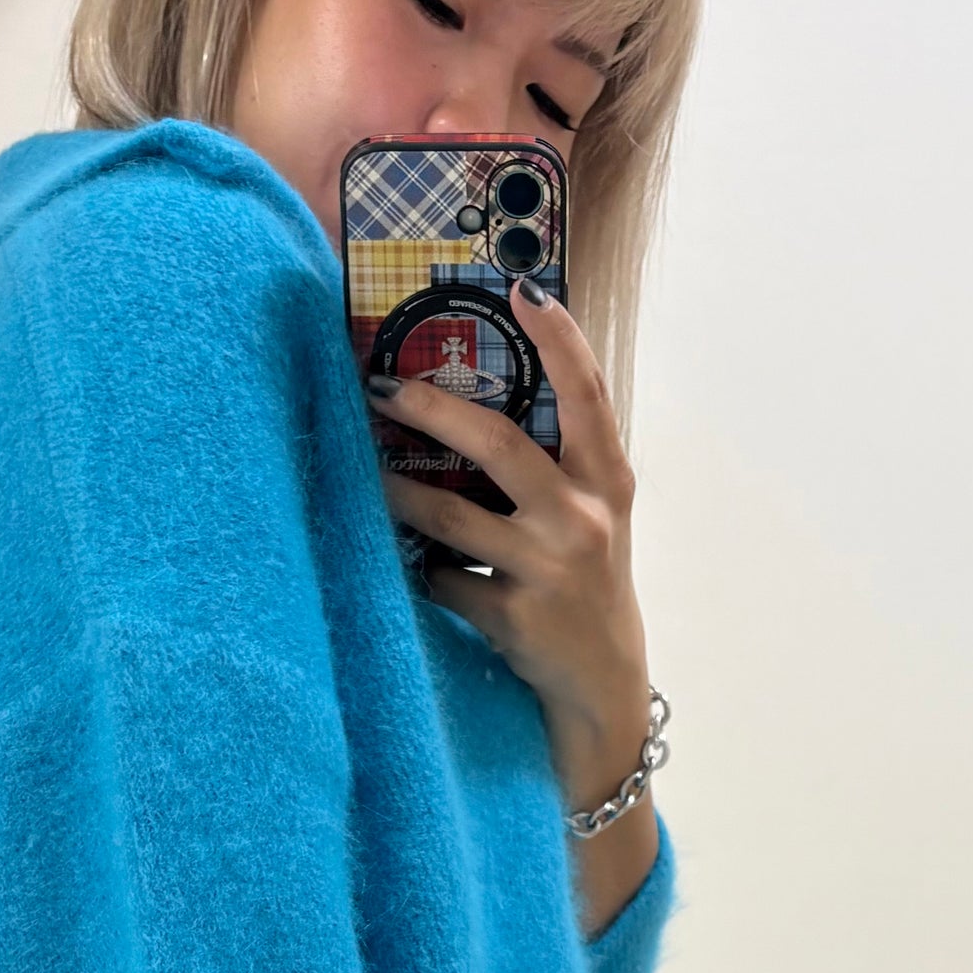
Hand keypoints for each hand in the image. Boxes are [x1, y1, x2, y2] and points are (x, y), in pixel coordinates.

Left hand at [369, 281, 654, 850]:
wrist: (603, 685)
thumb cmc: (586, 584)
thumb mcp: (594, 517)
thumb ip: (560, 463)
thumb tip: (481, 397)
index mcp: (607, 483)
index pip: (588, 395)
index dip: (559, 338)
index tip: (522, 287)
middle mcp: (582, 521)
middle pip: (500, 447)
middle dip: (434, 409)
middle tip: (382, 387)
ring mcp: (546, 571)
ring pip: (449, 517)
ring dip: (397, 493)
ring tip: (365, 472)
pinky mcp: (511, 618)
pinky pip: (440, 579)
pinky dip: (420, 570)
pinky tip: (411, 565)